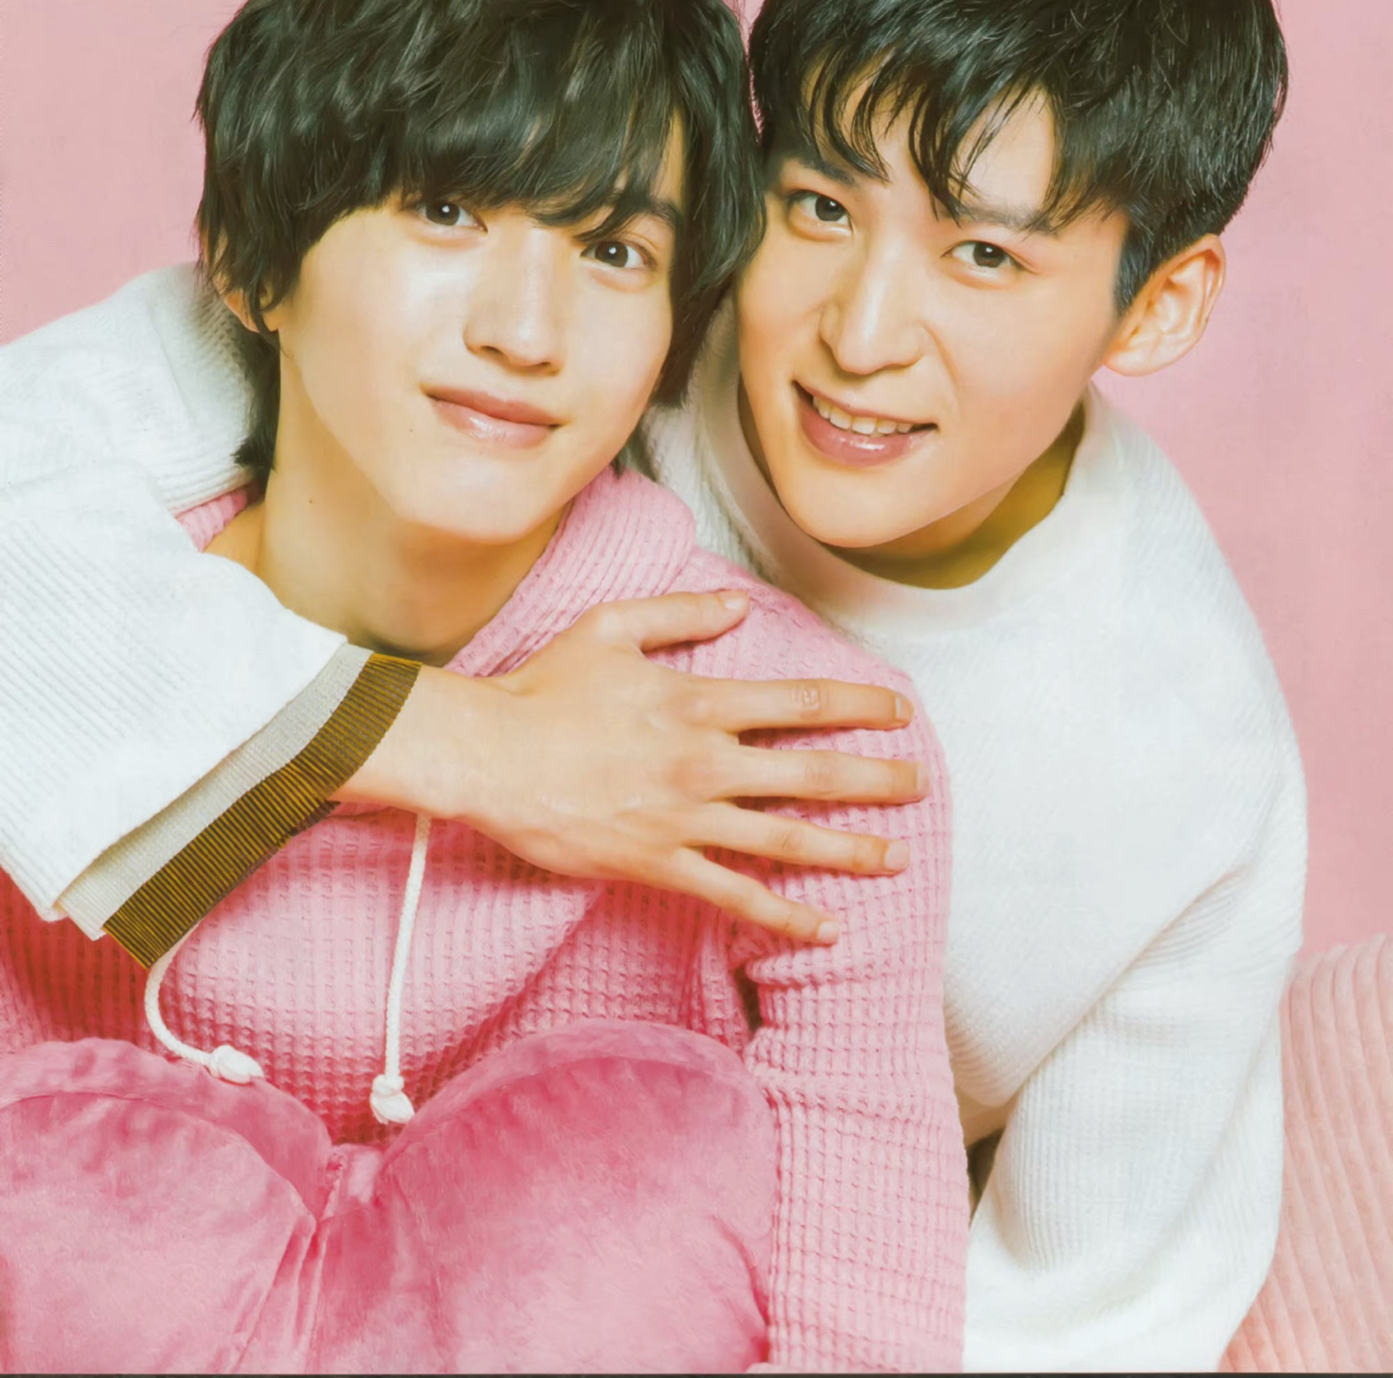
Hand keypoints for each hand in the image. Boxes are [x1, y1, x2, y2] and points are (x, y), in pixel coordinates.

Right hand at [343, 590, 926, 941]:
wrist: (487, 758)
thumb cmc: (544, 688)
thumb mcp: (609, 627)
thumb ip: (680, 612)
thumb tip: (740, 605)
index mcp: (697, 703)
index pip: (800, 704)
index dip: (858, 707)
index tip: (899, 713)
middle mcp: (704, 763)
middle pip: (811, 773)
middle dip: (875, 780)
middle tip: (919, 784)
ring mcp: (685, 819)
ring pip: (786, 840)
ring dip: (849, 850)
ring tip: (898, 857)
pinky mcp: (658, 864)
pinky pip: (734, 896)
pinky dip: (783, 916)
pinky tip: (825, 929)